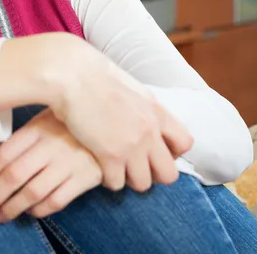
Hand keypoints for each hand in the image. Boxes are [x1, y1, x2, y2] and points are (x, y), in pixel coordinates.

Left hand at [0, 109, 101, 223]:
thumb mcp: (45, 120)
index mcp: (35, 129)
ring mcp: (67, 162)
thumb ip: (23, 139)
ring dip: (11, 208)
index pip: (2, 156)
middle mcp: (49, 146)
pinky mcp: (84, 177)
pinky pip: (56, 200)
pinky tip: (29, 213)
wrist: (113, 123)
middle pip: (12, 177)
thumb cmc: (71, 123)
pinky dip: (39, 210)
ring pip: (32, 191)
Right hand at [50, 41, 192, 191]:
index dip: (170, 152)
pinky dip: (107, 179)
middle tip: (134, 166)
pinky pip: (116, 183)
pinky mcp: (110, 155)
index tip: (153, 150)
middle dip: (152, 174)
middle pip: (168, 174)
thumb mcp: (128, 86)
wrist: (72, 74)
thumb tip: (138, 115)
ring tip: (114, 168)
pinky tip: (99, 166)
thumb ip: (140, 107)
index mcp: (156, 110)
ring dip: (128, 178)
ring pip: (143, 184)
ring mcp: (132, 145)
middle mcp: (150, 130)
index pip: (185, 143)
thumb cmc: (92, 73)